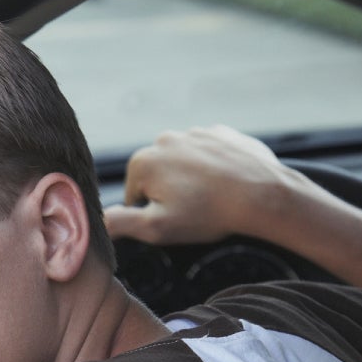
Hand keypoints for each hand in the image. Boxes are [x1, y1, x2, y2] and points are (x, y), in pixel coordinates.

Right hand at [103, 125, 302, 244]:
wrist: (263, 194)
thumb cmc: (208, 214)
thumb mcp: (157, 229)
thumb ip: (120, 224)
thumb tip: (98, 221)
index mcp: (143, 162)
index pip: (135, 196)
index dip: (153, 213)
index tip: (174, 219)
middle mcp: (164, 140)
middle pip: (158, 177)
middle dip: (170, 193)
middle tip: (195, 211)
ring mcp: (195, 132)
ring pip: (183, 164)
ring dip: (192, 180)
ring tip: (213, 199)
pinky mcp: (222, 133)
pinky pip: (208, 154)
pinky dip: (214, 168)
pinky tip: (227, 184)